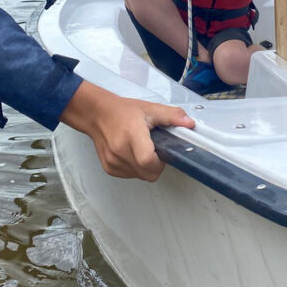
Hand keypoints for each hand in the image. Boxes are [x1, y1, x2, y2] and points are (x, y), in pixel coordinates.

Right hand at [60, 80, 194, 180]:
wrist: (97, 114)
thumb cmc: (122, 111)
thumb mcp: (150, 109)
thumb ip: (171, 116)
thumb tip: (189, 123)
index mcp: (131, 135)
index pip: (148, 161)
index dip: (160, 161)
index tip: (161, 151)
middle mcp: (119, 151)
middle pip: (147, 174)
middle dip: (156, 166)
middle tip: (154, 148)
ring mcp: (113, 162)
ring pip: (140, 177)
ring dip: (145, 167)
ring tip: (141, 148)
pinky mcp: (109, 168)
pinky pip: (130, 175)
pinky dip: (135, 168)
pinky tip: (132, 153)